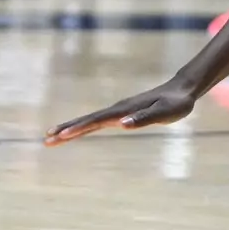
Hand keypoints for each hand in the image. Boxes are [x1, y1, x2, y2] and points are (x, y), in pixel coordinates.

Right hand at [44, 77, 197, 146]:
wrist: (183, 89)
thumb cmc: (176, 103)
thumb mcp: (165, 113)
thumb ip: (145, 118)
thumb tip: (123, 125)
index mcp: (125, 110)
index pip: (97, 121)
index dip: (79, 129)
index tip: (61, 136)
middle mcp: (118, 109)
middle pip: (88, 120)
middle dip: (67, 130)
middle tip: (46, 140)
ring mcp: (119, 110)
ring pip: (90, 120)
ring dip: (71, 128)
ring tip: (51, 137)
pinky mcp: (122, 113)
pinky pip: (98, 121)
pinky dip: (84, 126)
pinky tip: (77, 131)